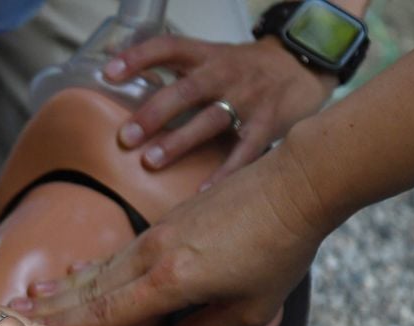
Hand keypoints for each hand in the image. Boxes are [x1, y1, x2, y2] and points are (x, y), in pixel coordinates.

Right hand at [25, 141, 327, 325]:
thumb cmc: (281, 248)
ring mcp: (156, 236)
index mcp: (170, 283)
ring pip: (100, 268)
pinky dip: (93, 266)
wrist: (296, 183)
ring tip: (32, 294)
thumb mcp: (254, 306)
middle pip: (90, 289)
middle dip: (51, 307)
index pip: (107, 313)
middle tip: (13, 316)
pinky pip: (118, 252)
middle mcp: (153, 258)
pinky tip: (79, 269)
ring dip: (64, 285)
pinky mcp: (166, 222)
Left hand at [105, 35, 335, 186]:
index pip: (168, 47)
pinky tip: (202, 191)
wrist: (305, 65)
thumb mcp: (213, 57)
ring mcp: (248, 99)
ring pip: (211, 120)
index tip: (108, 73)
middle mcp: (226, 74)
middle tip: (127, 137)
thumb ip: (176, 70)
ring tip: (151, 162)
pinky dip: (225, 172)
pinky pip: (245, 151)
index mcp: (207, 55)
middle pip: (187, 91)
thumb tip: (121, 79)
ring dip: (180, 141)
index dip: (138, 57)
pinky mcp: (268, 123)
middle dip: (155, 113)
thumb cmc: (246, 69)